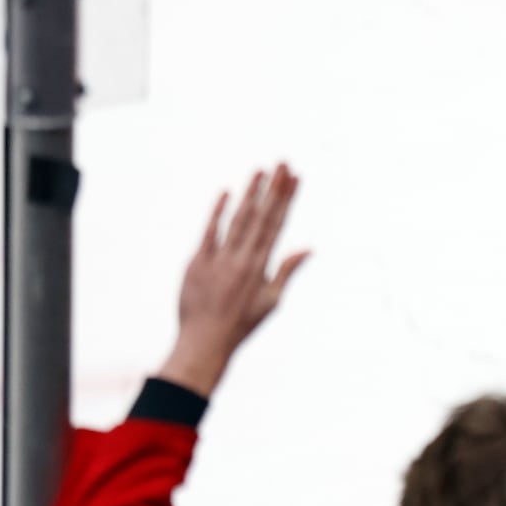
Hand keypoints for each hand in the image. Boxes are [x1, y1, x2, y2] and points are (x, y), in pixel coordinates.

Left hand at [157, 163, 311, 396]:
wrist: (205, 342)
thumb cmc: (242, 324)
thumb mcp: (272, 301)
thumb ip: (287, 271)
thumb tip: (308, 248)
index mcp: (261, 268)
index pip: (277, 225)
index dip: (286, 200)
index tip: (295, 178)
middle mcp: (242, 259)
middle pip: (260, 217)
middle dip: (273, 189)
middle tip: (282, 164)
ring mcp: (219, 259)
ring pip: (237, 220)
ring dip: (250, 194)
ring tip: (260, 170)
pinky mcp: (197, 262)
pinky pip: (209, 232)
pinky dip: (218, 212)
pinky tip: (227, 192)